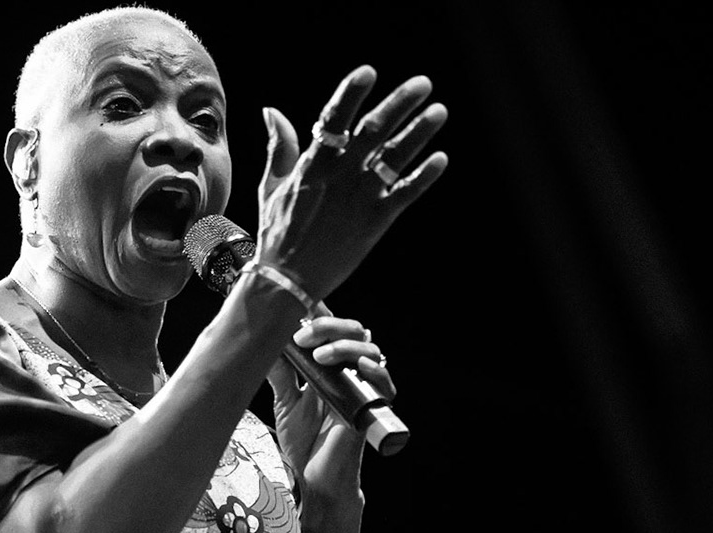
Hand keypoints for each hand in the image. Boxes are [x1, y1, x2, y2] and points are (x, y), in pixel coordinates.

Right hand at [257, 67, 447, 302]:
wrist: (287, 280)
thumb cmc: (277, 233)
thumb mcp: (271, 185)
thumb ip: (280, 146)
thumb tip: (272, 110)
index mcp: (313, 163)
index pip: (335, 117)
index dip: (352, 92)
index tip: (369, 72)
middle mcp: (340, 175)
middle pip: (374, 130)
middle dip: (400, 104)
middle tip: (423, 83)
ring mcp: (360, 197)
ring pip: (394, 157)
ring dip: (419, 132)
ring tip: (439, 111)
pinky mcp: (376, 221)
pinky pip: (405, 193)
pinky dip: (423, 176)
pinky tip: (441, 158)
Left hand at [268, 315, 394, 511]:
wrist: (314, 480)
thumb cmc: (305, 443)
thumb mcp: (286, 403)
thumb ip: (281, 374)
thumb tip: (267, 345)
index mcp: (330, 368)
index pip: (333, 330)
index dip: (321, 315)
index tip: (299, 310)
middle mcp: (349, 375)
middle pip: (354, 332)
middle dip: (329, 327)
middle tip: (302, 336)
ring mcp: (361, 391)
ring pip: (370, 352)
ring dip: (345, 346)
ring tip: (320, 356)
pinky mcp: (370, 411)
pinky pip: (384, 386)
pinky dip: (376, 372)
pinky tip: (359, 366)